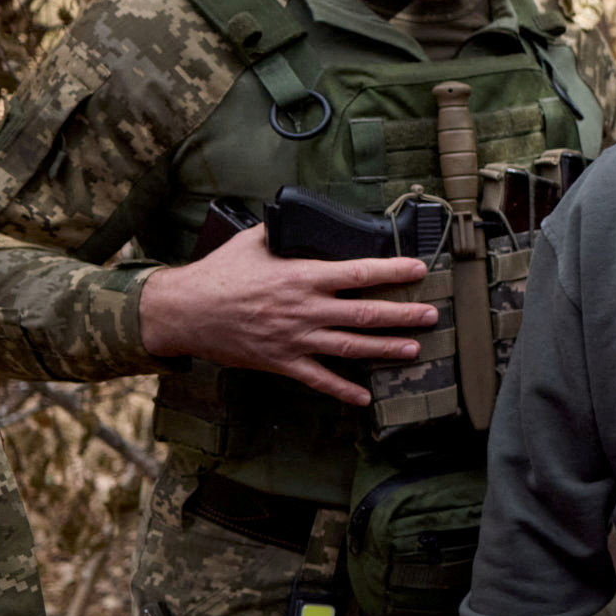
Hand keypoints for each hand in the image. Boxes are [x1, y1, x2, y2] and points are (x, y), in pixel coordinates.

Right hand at [138, 225, 439, 406]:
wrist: (184, 312)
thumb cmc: (218, 274)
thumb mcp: (253, 241)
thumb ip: (283, 232)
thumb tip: (301, 218)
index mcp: (302, 276)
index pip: (359, 272)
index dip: (393, 272)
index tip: (418, 270)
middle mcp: (305, 309)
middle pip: (366, 314)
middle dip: (403, 315)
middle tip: (431, 315)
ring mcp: (296, 339)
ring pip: (351, 347)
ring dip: (386, 349)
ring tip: (414, 349)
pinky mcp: (282, 362)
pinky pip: (319, 379)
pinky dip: (343, 390)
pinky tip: (365, 397)